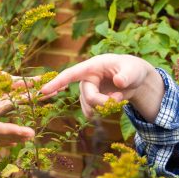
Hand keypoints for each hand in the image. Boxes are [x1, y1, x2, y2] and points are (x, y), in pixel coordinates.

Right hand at [40, 54, 161, 119]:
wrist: (136, 80)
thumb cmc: (133, 69)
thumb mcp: (133, 70)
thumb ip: (126, 75)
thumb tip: (119, 82)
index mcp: (92, 66)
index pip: (71, 74)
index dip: (57, 82)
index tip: (43, 90)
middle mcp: (86, 78)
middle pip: (88, 97)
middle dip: (103, 102)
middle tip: (119, 100)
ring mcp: (88, 90)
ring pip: (89, 106)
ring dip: (105, 107)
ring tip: (119, 99)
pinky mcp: (92, 99)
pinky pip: (93, 111)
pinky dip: (105, 110)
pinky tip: (114, 103)